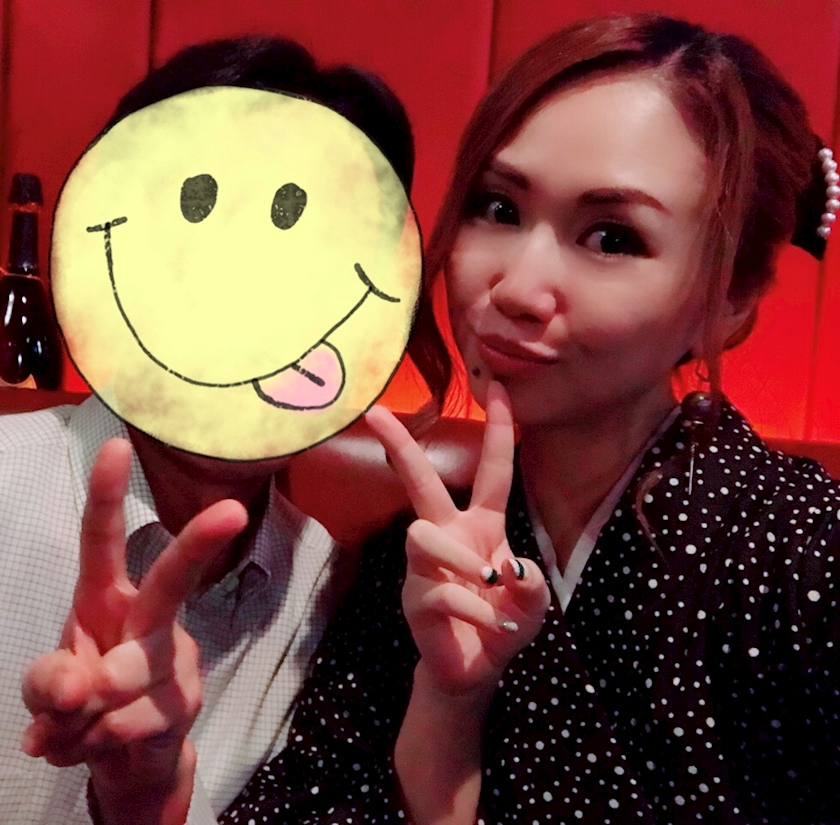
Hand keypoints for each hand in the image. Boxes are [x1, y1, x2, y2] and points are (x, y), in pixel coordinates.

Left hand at [20, 438, 247, 824]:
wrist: (131, 760)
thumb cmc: (88, 699)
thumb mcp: (52, 687)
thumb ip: (50, 681)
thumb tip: (80, 685)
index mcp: (108, 598)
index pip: (102, 541)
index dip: (107, 494)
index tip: (115, 445)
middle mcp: (150, 618)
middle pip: (172, 578)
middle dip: (199, 543)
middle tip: (233, 512)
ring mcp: (177, 659)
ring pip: (124, 673)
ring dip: (79, 713)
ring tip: (72, 727)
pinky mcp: (188, 702)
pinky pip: (127, 723)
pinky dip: (90, 743)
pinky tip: (98, 742)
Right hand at [365, 382, 549, 698]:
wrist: (474, 672)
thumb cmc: (503, 625)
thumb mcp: (533, 605)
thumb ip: (533, 586)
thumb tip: (510, 568)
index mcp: (481, 524)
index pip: (492, 471)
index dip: (498, 432)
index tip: (501, 391)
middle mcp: (448, 534)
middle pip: (419, 481)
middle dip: (400, 444)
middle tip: (376, 412)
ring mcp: (425, 566)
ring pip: (423, 536)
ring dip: (461, 560)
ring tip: (491, 588)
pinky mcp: (415, 599)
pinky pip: (438, 591)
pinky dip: (474, 610)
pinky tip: (491, 628)